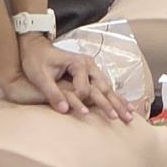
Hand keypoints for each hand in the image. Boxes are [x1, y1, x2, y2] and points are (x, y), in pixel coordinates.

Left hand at [17, 34, 133, 121]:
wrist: (36, 47)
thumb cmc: (36, 61)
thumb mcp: (40, 76)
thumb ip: (52, 93)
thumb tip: (64, 110)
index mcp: (78, 63)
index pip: (84, 89)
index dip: (78, 101)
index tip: (69, 108)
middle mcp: (88, 64)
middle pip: (103, 88)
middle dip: (115, 104)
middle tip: (125, 119)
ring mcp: (91, 68)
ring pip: (107, 87)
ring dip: (119, 102)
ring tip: (130, 115)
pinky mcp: (90, 73)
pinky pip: (105, 86)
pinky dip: (115, 96)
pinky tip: (125, 105)